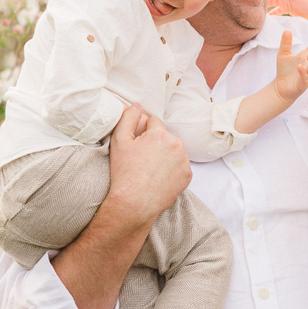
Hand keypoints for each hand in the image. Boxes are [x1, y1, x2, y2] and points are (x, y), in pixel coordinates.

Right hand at [104, 103, 191, 225]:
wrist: (134, 203)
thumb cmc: (124, 172)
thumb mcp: (119, 141)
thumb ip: (128, 117)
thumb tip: (137, 105)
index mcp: (160, 133)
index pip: (153, 122)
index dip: (143, 132)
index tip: (137, 146)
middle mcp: (176, 144)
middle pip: (165, 137)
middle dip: (156, 143)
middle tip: (142, 159)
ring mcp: (184, 161)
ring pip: (174, 151)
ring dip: (166, 156)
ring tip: (150, 170)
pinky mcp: (188, 176)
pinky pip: (180, 166)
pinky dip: (172, 170)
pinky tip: (159, 178)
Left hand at [274, 29, 307, 102]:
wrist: (280, 88)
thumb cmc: (284, 71)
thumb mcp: (283, 54)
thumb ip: (286, 43)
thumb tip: (287, 30)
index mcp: (305, 57)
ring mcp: (307, 76)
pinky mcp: (302, 85)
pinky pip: (304, 78)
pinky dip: (302, 72)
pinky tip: (300, 67)